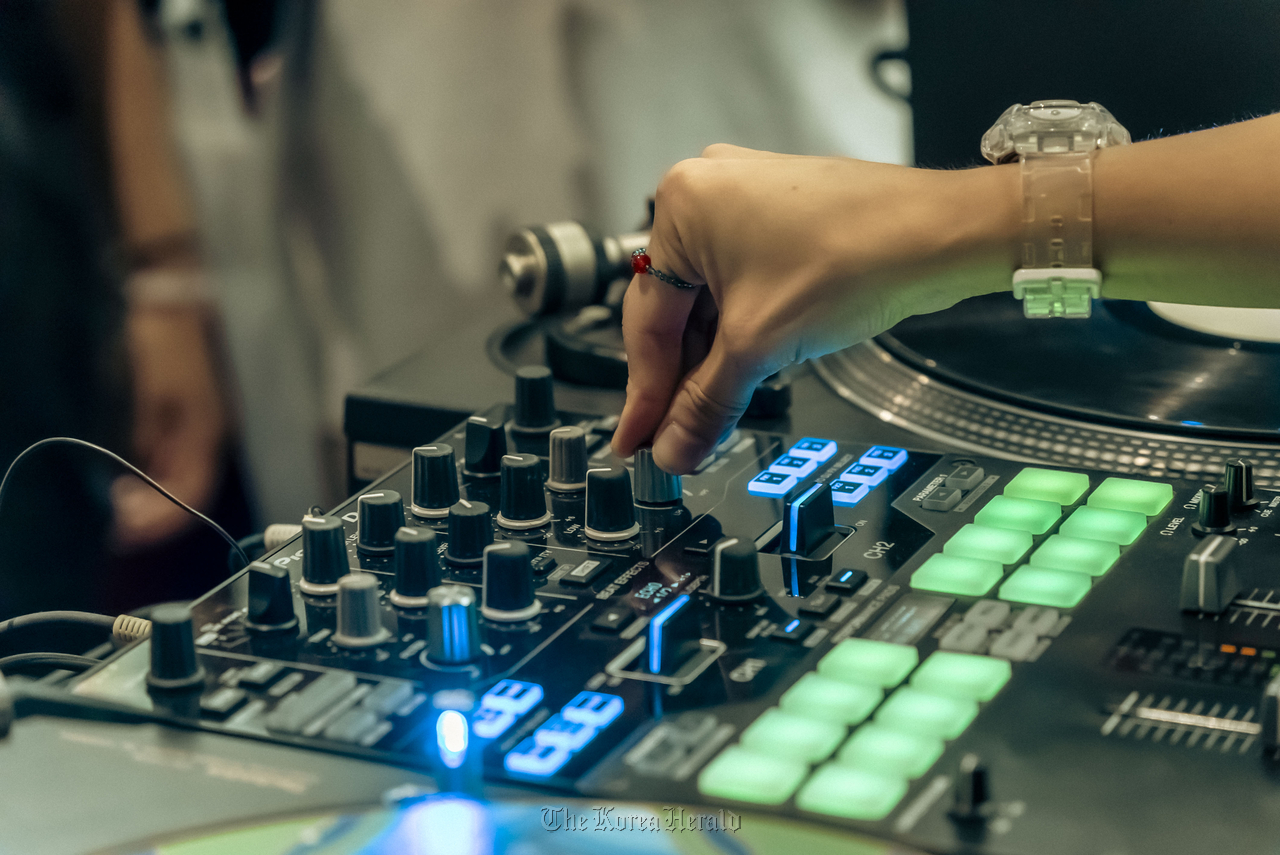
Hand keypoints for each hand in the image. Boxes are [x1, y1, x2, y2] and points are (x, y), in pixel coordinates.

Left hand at [112, 303, 227, 550]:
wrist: (175, 294)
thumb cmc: (164, 337)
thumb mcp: (143, 391)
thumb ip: (139, 439)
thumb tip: (129, 482)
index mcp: (204, 431)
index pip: (189, 494)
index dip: (158, 520)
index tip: (122, 529)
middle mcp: (206, 432)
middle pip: (183, 490)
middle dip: (148, 511)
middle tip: (111, 520)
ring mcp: (198, 422)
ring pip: (175, 474)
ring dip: (146, 493)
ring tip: (111, 499)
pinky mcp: (185, 411)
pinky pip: (169, 454)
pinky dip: (147, 470)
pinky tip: (122, 470)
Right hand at [611, 145, 1016, 472]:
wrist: (945, 234)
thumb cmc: (856, 257)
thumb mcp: (760, 346)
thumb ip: (705, 404)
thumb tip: (672, 448)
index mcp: (680, 203)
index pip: (647, 318)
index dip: (644, 392)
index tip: (637, 440)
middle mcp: (705, 190)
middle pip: (674, 308)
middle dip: (678, 379)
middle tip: (670, 439)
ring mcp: (745, 199)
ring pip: (709, 299)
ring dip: (710, 360)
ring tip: (706, 418)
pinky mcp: (781, 214)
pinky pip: (740, 283)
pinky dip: (738, 331)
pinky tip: (739, 375)